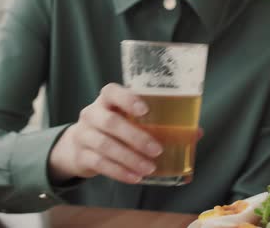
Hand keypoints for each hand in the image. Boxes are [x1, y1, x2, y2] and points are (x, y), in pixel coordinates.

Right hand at [48, 83, 162, 184]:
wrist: (77, 145)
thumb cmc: (112, 128)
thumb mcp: (124, 118)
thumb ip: (149, 121)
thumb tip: (191, 131)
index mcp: (105, 100)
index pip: (111, 92)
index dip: (127, 99)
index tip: (145, 110)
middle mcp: (91, 114)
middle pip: (110, 122)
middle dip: (135, 137)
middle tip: (157, 150)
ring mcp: (83, 135)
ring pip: (105, 146)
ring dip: (130, 159)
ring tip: (149, 168)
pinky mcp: (81, 156)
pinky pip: (100, 164)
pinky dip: (119, 172)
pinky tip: (135, 177)